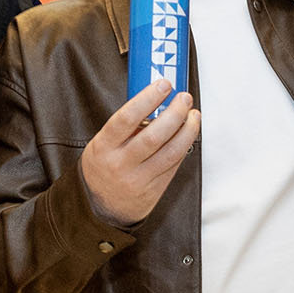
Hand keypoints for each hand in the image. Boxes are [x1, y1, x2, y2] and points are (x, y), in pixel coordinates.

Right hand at [79, 78, 200, 226]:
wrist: (100, 207)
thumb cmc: (103, 167)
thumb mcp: (102, 144)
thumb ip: (125, 127)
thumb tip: (156, 101)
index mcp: (104, 146)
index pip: (127, 118)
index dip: (148, 98)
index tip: (164, 84)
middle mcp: (121, 164)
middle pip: (154, 135)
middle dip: (175, 113)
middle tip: (185, 99)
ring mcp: (139, 179)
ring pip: (171, 152)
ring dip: (187, 130)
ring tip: (194, 115)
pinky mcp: (154, 190)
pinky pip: (174, 165)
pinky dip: (184, 147)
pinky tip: (188, 134)